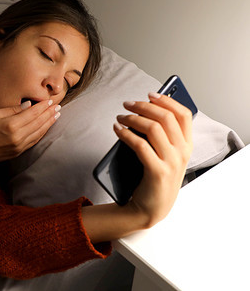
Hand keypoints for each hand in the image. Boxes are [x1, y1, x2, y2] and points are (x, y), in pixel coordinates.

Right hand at [0, 100, 60, 164]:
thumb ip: (12, 109)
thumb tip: (29, 105)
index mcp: (11, 125)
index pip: (33, 113)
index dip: (43, 107)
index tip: (50, 101)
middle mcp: (18, 136)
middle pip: (39, 123)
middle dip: (49, 114)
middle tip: (58, 107)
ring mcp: (19, 146)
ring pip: (39, 133)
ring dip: (49, 124)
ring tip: (56, 116)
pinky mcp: (18, 152)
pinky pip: (34, 141)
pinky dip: (42, 133)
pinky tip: (46, 127)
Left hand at [114, 92, 192, 227]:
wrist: (150, 209)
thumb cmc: (153, 179)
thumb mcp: (165, 156)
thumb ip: (162, 137)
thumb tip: (144, 111)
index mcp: (187, 146)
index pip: (184, 115)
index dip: (167, 101)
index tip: (150, 94)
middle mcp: (183, 153)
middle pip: (166, 117)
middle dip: (144, 106)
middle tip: (127, 104)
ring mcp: (172, 163)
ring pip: (153, 128)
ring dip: (132, 118)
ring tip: (120, 117)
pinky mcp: (157, 172)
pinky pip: (140, 145)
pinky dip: (126, 134)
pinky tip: (117, 130)